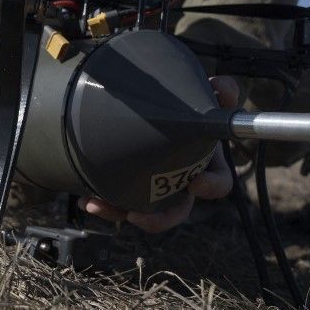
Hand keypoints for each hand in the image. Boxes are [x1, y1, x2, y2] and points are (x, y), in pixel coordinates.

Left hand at [79, 75, 238, 232]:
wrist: (145, 99)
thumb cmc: (179, 101)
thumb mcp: (201, 92)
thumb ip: (218, 90)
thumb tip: (223, 90)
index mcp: (203, 161)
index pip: (218, 182)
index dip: (212, 186)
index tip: (196, 182)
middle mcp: (179, 178)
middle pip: (176, 210)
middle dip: (158, 219)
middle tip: (136, 216)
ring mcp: (154, 185)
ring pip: (141, 210)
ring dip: (119, 212)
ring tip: (97, 204)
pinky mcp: (129, 183)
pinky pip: (118, 201)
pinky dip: (103, 202)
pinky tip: (86, 197)